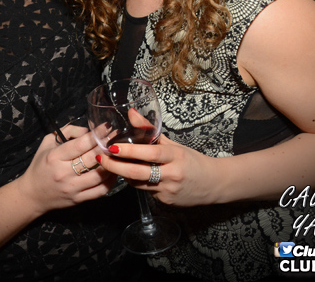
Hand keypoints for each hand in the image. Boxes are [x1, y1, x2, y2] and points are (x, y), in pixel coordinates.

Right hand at [17, 126, 112, 213]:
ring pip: (99, 175)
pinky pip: (100, 190)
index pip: (80, 144)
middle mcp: (64, 173)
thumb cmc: (40, 166)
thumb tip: (87, 130)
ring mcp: (72, 188)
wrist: (32, 195)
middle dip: (107, 145)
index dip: (96, 134)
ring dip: (111, 163)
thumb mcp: (47, 143)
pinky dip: (110, 181)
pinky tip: (113, 172)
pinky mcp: (78, 199)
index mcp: (55, 157)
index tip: (107, 126)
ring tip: (117, 154)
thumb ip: (67, 132)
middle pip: (91, 157)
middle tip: (117, 137)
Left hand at [96, 134, 219, 206]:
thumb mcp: (173, 143)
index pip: (150, 153)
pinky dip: (135, 182)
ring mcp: (167, 191)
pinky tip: (131, 175)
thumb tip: (130, 113)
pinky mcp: (165, 202)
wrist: (213, 184)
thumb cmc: (192, 160)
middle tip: (100, 159)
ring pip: (137, 183)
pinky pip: (144, 191)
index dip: (129, 151)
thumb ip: (150, 130)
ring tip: (111, 164)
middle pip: (137, 173)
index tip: (112, 147)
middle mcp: (171, 175)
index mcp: (176, 156)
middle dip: (115, 166)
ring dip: (122, 174)